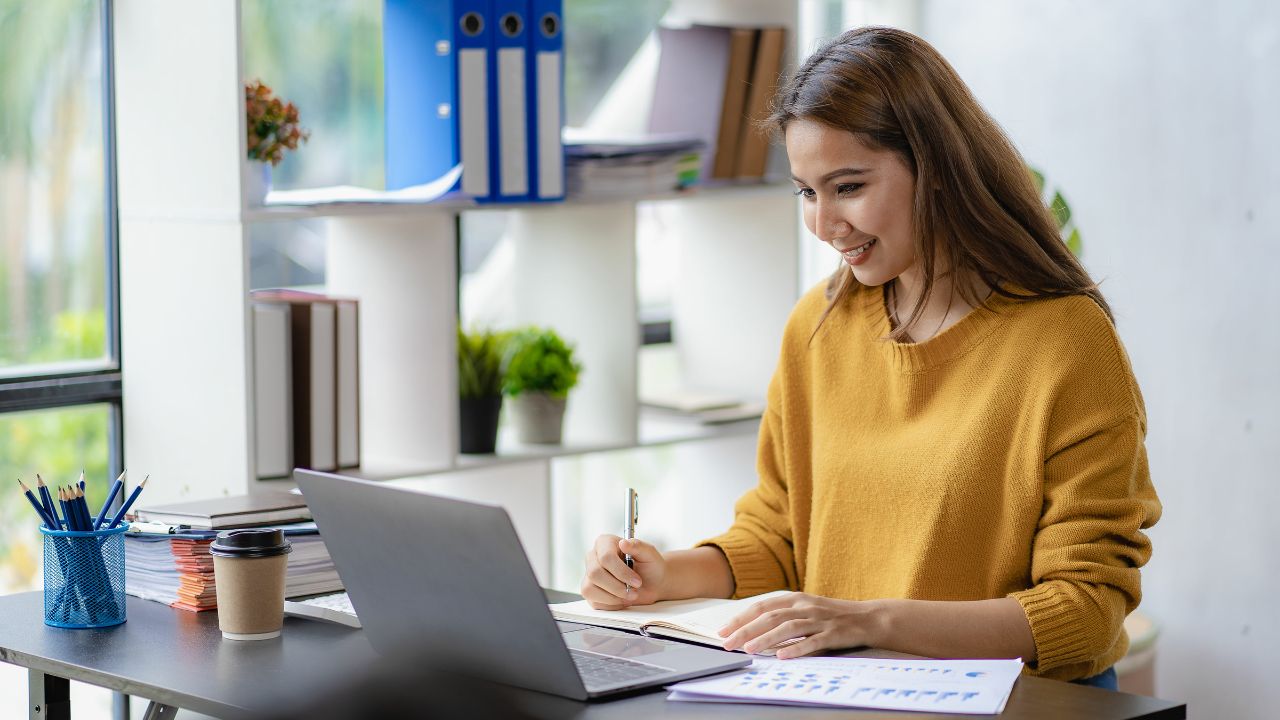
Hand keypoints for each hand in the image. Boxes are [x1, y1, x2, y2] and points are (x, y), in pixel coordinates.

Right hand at [581, 534, 666, 608]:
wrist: (652, 584)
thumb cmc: (650, 566)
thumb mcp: (650, 554)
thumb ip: (638, 546)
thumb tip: (623, 543)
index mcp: (605, 542)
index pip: (605, 557)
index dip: (621, 572)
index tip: (637, 581)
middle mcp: (593, 557)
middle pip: (594, 573)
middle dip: (617, 587)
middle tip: (634, 592)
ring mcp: (589, 574)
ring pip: (590, 588)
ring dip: (613, 597)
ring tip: (629, 595)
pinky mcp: (589, 591)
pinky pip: (593, 601)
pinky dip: (611, 604)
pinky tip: (622, 599)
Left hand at [718, 592, 883, 659]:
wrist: (869, 618)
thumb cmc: (832, 617)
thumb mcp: (806, 610)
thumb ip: (783, 616)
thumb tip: (752, 629)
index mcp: (796, 599)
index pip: (761, 607)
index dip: (741, 618)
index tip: (722, 631)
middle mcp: (805, 606)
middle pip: (770, 617)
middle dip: (745, 630)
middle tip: (727, 643)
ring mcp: (819, 619)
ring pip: (787, 628)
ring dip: (765, 639)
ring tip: (748, 649)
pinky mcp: (833, 634)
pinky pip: (813, 642)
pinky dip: (796, 649)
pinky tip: (782, 657)